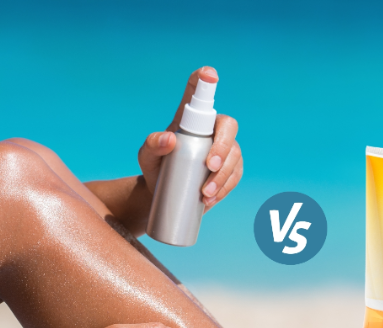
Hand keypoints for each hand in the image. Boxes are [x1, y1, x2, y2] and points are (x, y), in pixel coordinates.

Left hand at [138, 66, 242, 211]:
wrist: (164, 193)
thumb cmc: (155, 168)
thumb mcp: (146, 156)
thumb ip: (152, 144)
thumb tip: (170, 139)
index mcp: (189, 120)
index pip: (198, 93)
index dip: (204, 80)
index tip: (209, 74)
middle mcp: (210, 130)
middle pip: (228, 126)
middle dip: (223, 146)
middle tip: (209, 166)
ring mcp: (223, 150)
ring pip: (235, 155)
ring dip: (223, 175)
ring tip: (205, 192)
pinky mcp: (229, 170)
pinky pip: (235, 175)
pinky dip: (225, 187)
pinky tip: (211, 198)